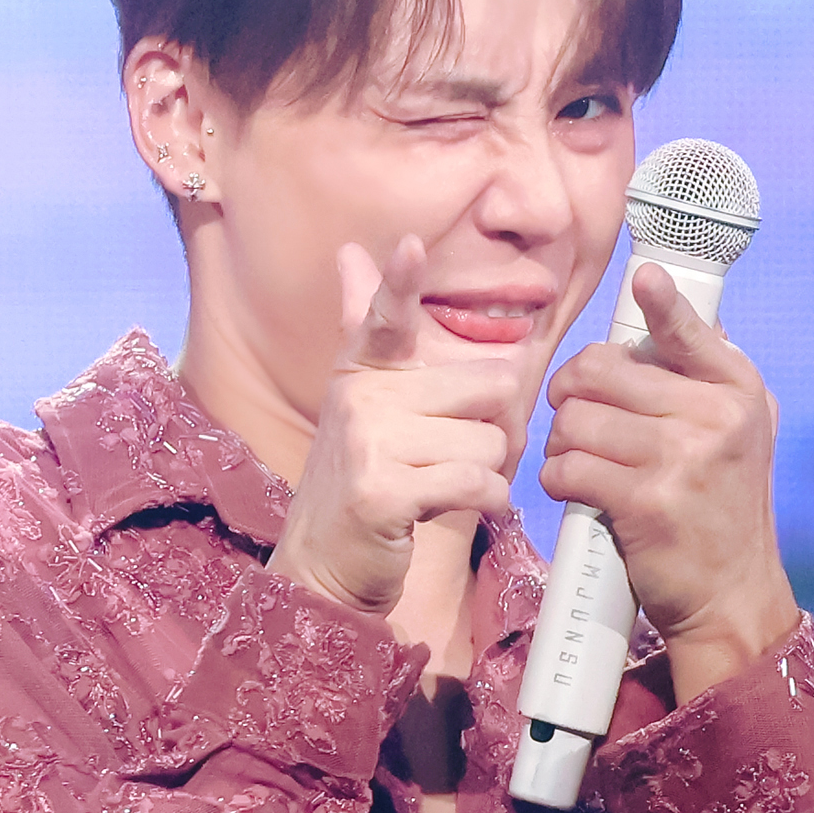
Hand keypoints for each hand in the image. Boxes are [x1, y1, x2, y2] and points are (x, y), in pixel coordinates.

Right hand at [267, 236, 522, 620]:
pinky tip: (467, 508)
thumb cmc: (360, 480)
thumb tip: (351, 252)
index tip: (410, 245)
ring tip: (444, 488)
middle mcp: (361, 400)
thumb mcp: (360, 400)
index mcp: (361, 372)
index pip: (384, 317)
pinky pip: (475, 484)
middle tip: (453, 455)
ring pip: (487, 443)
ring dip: (485, 474)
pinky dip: (488, 502)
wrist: (323, 566)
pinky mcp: (384, 494)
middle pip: (485, 387)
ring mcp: (369, 447)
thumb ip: (366, 328)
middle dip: (490, 428)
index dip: (399, 282)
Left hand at [540, 262, 799, 700]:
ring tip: (577, 463)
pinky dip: (558, 479)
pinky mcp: (646, 501)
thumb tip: (669, 303)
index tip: (643, 281)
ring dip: (561, 444)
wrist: (732, 596)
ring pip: (577, 420)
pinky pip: (568, 468)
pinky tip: (574, 491)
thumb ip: (709, 376)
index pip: (689, 330)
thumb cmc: (721, 512)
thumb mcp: (742, 434)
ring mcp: (681, 458)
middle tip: (573, 415)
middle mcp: (715, 416)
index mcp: (737, 389)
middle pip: (603, 371)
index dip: (660, 301)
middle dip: (572, 393)